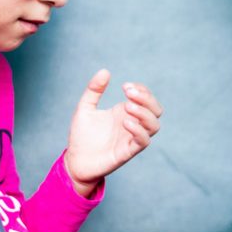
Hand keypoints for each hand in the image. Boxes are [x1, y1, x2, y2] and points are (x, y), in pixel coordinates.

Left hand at [64, 69, 162, 193]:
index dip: (142, 89)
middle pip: (156, 110)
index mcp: (125, 112)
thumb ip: (94, 90)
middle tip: (128, 93)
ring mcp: (132, 138)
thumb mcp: (84, 108)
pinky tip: (126, 122)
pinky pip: (143, 141)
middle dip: (147, 99)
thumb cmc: (81, 136)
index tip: (125, 86)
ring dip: (145, 113)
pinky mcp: (128, 152)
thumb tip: (105, 71)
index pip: (146, 97)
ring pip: (154, 125)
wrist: (75, 161)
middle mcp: (132, 124)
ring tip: (128, 107)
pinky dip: (139, 130)